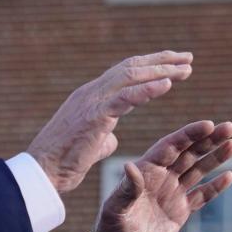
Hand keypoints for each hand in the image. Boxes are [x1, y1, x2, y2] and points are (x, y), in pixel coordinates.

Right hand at [27, 51, 192, 193]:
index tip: (175, 65)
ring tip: (186, 68)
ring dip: (161, 70)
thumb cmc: (64, 162)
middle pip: (132, 66)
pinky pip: (125, 97)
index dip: (151, 66)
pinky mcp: (95, 115)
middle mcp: (92, 92)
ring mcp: (92, 100)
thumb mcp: (90, 145)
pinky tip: (168, 84)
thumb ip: (103, 135)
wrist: (43, 173)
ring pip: (131, 75)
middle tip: (188, 58)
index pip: (125, 73)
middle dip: (162, 61)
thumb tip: (112, 138)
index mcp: (92, 97)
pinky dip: (148, 89)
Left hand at [90, 120, 231, 231]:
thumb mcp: (115, 210)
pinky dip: (215, 186)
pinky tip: (228, 176)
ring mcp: (172, 194)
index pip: (171, 147)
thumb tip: (130, 166)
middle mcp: (160, 178)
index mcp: (145, 171)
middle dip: (208, 140)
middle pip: (188, 153)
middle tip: (229, 127)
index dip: (189, 135)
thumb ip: (127, 189)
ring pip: (198, 170)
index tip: (208, 125)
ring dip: (215, 157)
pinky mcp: (180, 211)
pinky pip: (201, 195)